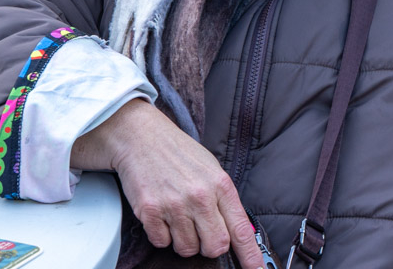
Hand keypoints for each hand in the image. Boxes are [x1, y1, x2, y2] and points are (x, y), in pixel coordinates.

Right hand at [72, 100, 261, 267]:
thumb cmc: (178, 153)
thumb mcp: (211, 170)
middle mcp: (200, 196)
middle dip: (209, 246)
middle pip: (215, 246)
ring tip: (178, 216)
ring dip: (183, 240)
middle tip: (201, 232)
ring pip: (187, 248)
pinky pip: (161, 242)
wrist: (142, 137)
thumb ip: (224, 200)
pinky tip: (162, 214)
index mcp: (220, 185)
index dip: (250, 255)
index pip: (241, 229)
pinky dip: (162, 235)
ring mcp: (174, 205)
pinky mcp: (150, 211)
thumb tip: (237, 232)